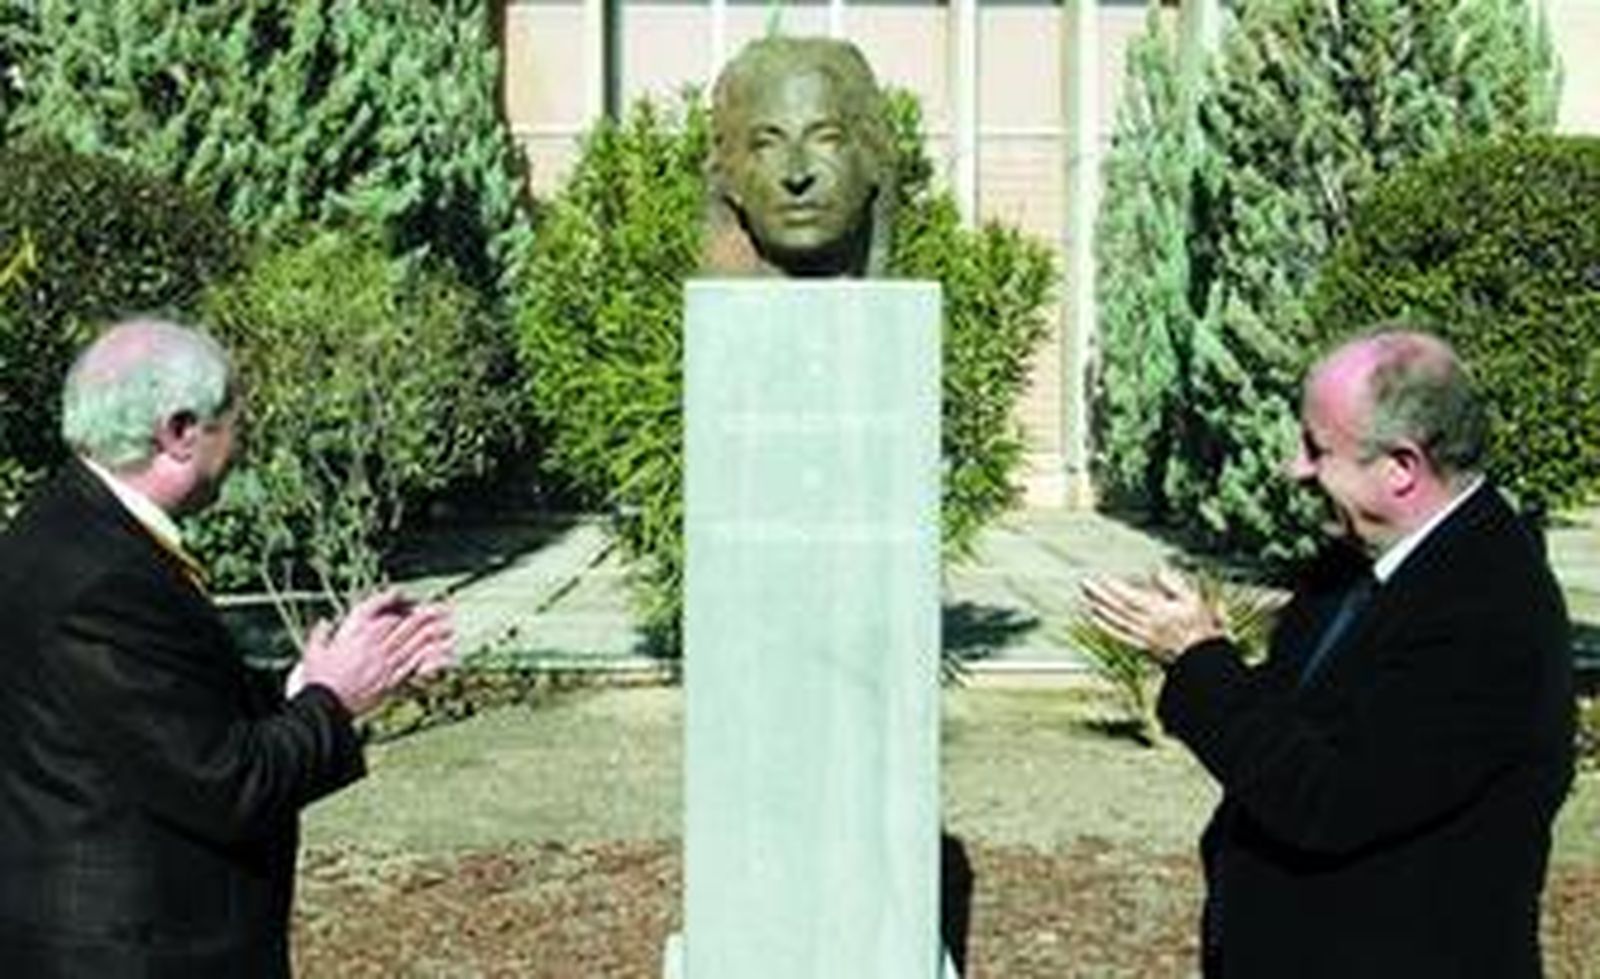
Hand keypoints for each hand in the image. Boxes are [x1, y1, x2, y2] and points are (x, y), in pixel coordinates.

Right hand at [297, 589, 456, 715]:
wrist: (325, 706)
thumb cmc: (318, 679)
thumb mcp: (313, 651)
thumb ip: (320, 634)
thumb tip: (323, 622)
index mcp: (356, 631)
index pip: (384, 608)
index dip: (400, 602)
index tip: (410, 600)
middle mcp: (375, 643)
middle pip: (407, 623)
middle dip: (427, 614)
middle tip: (444, 607)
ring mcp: (386, 662)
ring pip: (416, 642)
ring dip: (436, 633)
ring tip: (452, 626)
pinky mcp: (393, 680)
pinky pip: (417, 665)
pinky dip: (433, 658)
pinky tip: (447, 654)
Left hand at [1080, 568, 1224, 664]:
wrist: (1201, 659)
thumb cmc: (1200, 629)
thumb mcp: (1193, 600)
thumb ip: (1175, 584)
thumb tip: (1158, 572)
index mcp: (1158, 612)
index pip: (1130, 597)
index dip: (1114, 587)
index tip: (1101, 578)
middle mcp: (1145, 624)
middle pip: (1117, 607)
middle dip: (1100, 595)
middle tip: (1085, 583)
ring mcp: (1141, 636)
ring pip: (1115, 620)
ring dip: (1099, 607)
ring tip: (1087, 597)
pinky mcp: (1141, 645)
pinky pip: (1118, 634)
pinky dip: (1105, 625)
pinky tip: (1096, 617)